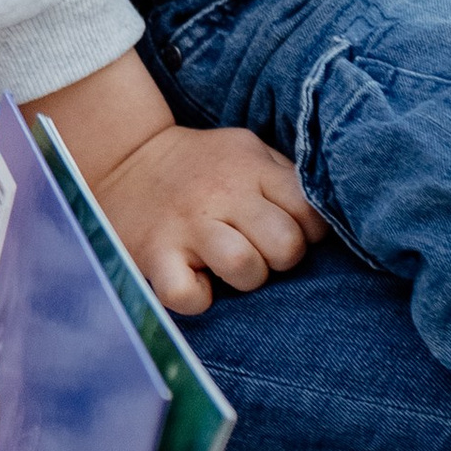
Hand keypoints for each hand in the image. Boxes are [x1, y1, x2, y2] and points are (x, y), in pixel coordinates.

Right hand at [90, 122, 325, 316]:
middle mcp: (222, 193)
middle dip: (280, 259)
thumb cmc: (203, 167)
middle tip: (258, 251)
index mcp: (251, 168)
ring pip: (245, 268)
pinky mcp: (155, 253)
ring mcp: (187, 225)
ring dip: (246, 278)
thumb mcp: (247, 152)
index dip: (308, 231)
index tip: (284, 228)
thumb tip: (325, 220)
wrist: (125, 158)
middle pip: (286, 245)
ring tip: (228, 267)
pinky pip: (188, 296)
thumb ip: (284, 178)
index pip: (311, 211)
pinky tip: (195, 281)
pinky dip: (197, 299)